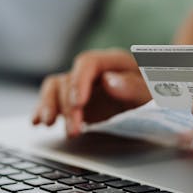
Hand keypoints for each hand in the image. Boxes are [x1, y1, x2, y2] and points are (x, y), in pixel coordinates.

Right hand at [32, 49, 151, 136]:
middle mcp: (92, 71)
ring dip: (49, 106)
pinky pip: (52, 100)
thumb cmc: (155, 92)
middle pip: (69, 80)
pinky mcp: (73, 100)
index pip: (88, 63)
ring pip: (55, 88)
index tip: (78, 103)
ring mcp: (80, 85)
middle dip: (68, 106)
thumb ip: (134, 86)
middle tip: (74, 130)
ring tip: (47, 124)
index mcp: (112, 61)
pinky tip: (37, 122)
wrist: (155, 99)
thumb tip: (109, 81)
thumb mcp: (153, 91)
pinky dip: (42, 110)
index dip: (79, 81)